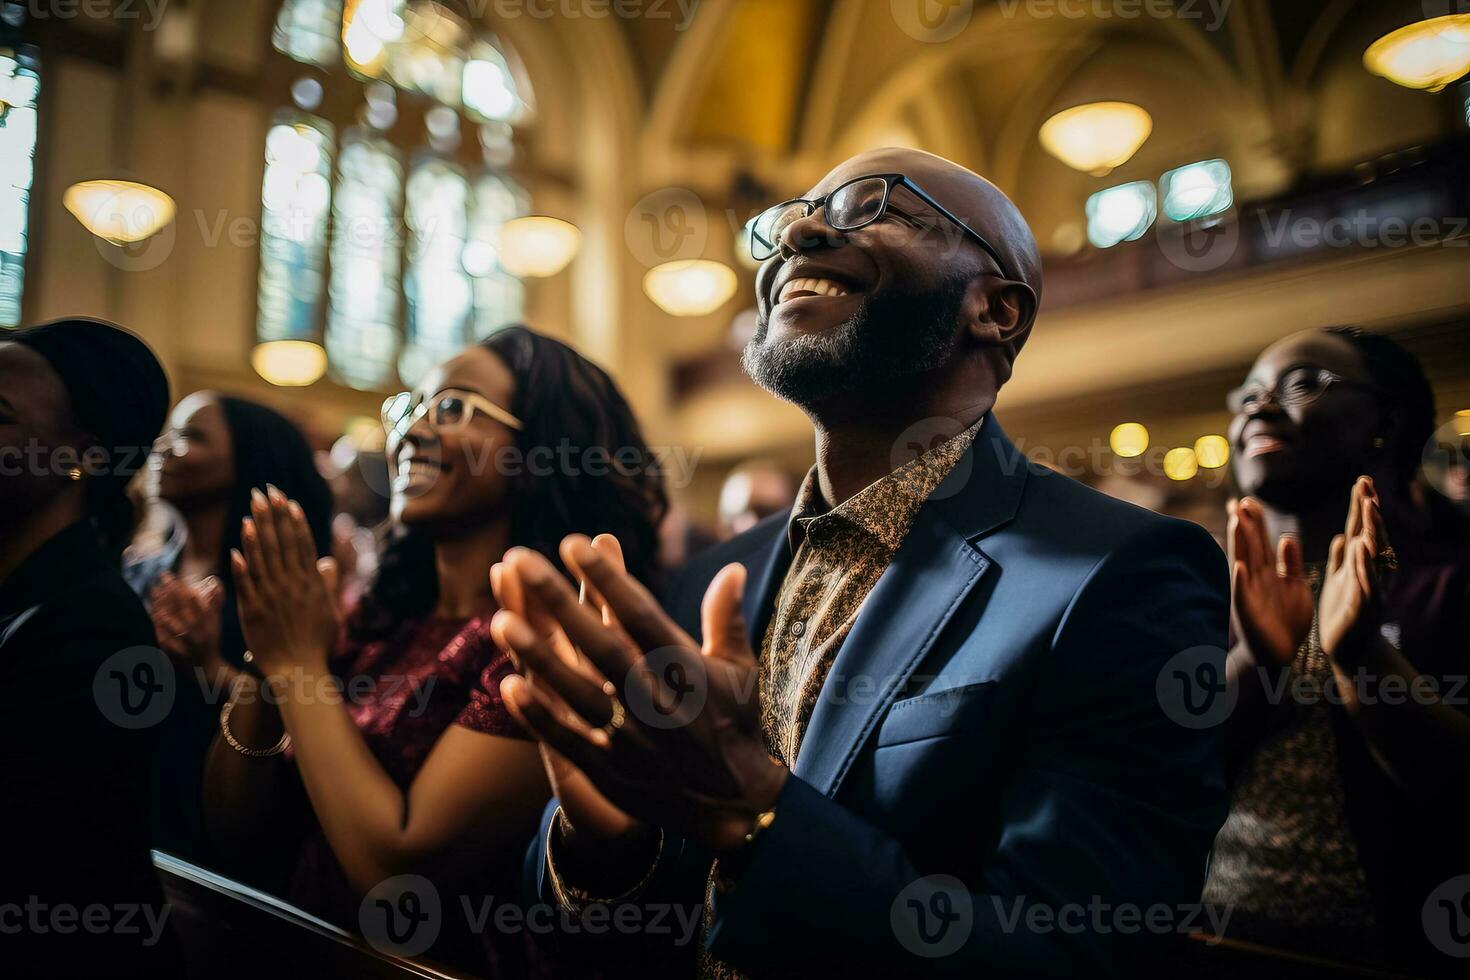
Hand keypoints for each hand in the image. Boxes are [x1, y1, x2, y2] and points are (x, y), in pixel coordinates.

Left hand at [150, 572, 223, 668]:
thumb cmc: (211, 642)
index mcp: (208, 623)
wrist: (208, 670)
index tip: (170, 576)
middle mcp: (199, 633)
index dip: (182, 587)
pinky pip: (166, 642)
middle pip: (184, 610)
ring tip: (155, 598)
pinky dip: (158, 631)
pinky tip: (151, 620)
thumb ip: (215, 603)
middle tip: (158, 582)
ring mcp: (188, 645)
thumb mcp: (217, 623)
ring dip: (165, 611)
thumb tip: (216, 584)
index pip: (195, 601)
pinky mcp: (177, 655)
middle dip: (170, 594)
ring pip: (175, 625)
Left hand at [231, 485, 338, 679]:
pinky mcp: (252, 610)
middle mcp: (291, 585)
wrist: (298, 671)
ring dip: (256, 531)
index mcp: (311, 583)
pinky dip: (241, 564)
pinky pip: (246, 582)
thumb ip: (327, 585)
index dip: (294, 521)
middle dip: (273, 516)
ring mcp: (271, 596)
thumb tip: (328, 561)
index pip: (302, 544)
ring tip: (250, 510)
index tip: (289, 502)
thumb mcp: (330, 612)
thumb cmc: (316, 644)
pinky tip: (237, 546)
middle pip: (281, 543)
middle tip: (266, 493)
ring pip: (263, 557)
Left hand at [493, 535, 786, 853]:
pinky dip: (538, 716)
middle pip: (601, 646)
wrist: (734, 807)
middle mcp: (659, 703)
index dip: (608, 579)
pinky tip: (505, 685)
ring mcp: (632, 740)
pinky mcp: (611, 772)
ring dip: (538, 656)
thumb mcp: (739, 671)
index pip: (642, 617)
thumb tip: (729, 566)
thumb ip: (726, 618)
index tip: (574, 542)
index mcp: (690, 672)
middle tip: (522, 558)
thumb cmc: (734, 725)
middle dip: (560, 601)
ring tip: (500, 618)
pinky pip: (569, 741)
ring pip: (577, 692)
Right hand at [1229, 496, 1312, 667]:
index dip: (1256, 522)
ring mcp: (1249, 594)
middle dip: (1245, 524)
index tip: (1249, 500)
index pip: (1260, 541)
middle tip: (1238, 500)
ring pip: (1244, 563)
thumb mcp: (1295, 586)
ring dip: (1239, 542)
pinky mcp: (1248, 612)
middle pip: (1250, 546)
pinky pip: (1243, 595)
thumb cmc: (1286, 620)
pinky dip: (1240, 582)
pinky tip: (1239, 568)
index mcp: (1268, 572)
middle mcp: (1255, 579)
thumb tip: (1287, 536)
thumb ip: (1291, 563)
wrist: (1278, 654)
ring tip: (1236, 521)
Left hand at [1320, 477, 1389, 659]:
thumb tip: (1343, 536)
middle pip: (1373, 537)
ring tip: (1369, 507)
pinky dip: (1363, 565)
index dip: (1362, 507)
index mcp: (1359, 564)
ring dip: (1372, 531)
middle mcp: (1370, 572)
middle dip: (1370, 512)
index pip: (1361, 530)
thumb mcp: (1338, 582)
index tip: (1362, 482)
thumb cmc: (1343, 614)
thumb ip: (1341, 560)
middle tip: (1368, 487)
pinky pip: (1366, 581)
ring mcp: (1371, 588)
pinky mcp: (1365, 607)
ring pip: (1374, 556)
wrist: (1349, 650)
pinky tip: (1360, 547)